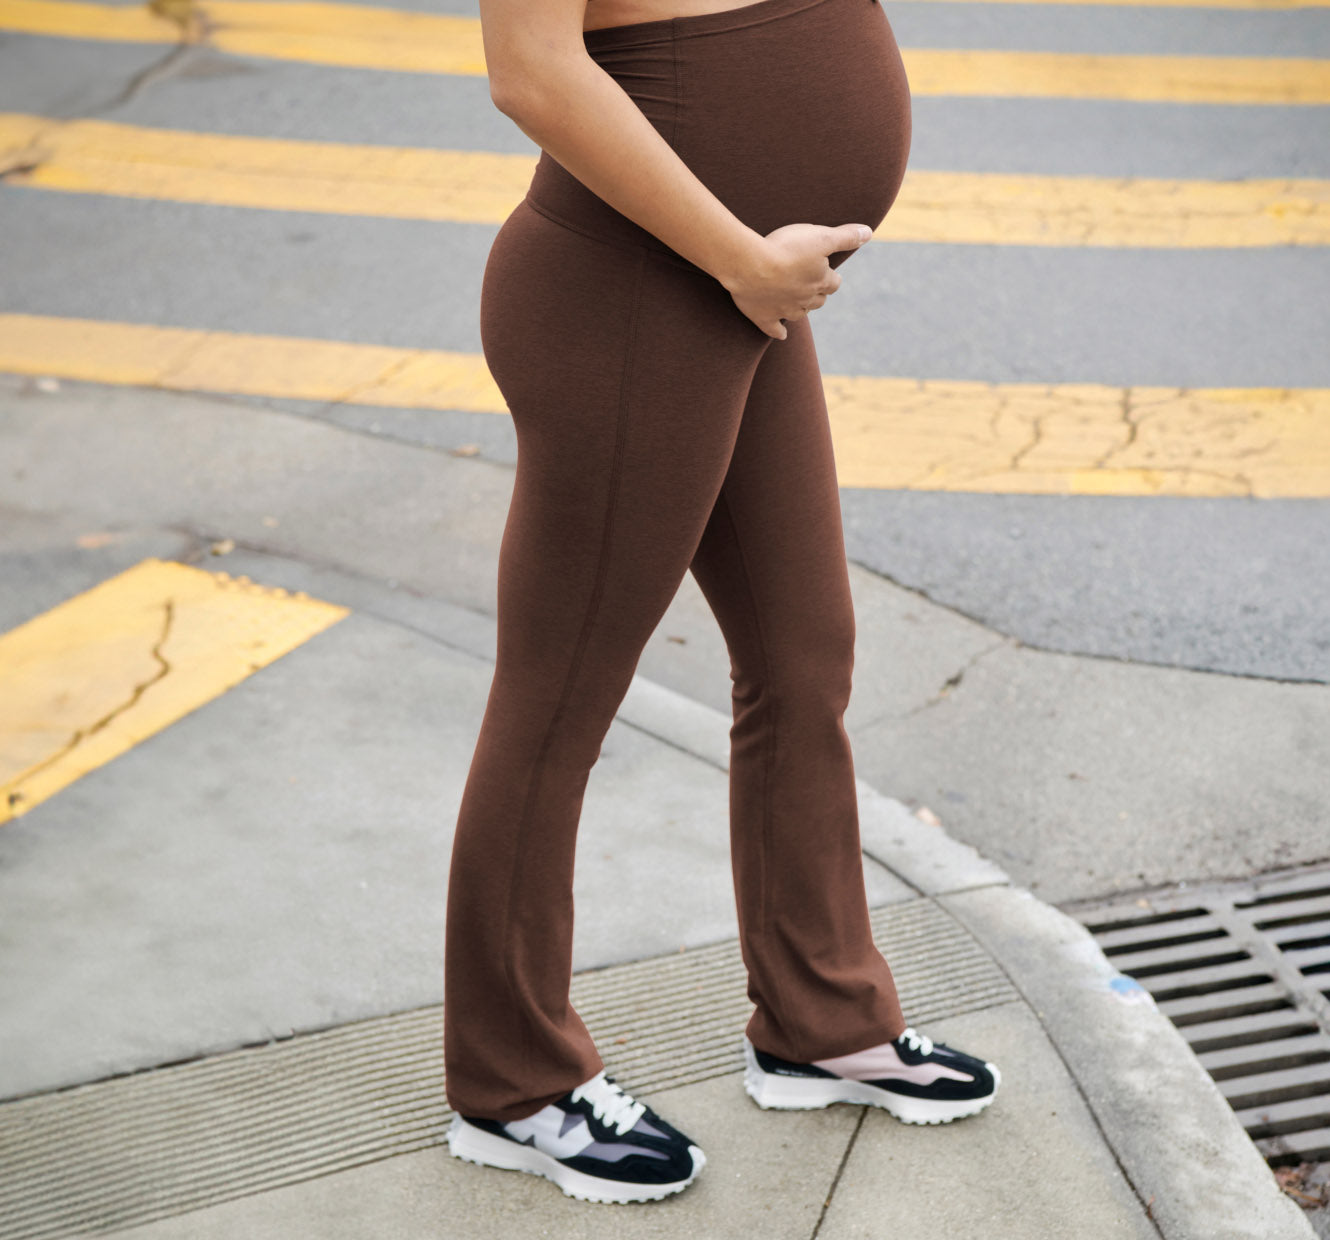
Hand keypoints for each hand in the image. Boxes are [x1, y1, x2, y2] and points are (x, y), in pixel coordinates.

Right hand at [719, 222, 872, 340]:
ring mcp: (785, 311)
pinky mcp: (764, 317)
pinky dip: (778, 331)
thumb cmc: (786, 247)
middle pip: (818, 300)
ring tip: (795, 300)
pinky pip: (774, 330)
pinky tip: (782, 333)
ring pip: (799, 314)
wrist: (750, 265)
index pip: (834, 283)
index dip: (830, 276)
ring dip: (800, 308)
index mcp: (820, 281)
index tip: (825, 270)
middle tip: (809, 283)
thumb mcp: (820, 236)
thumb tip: (868, 233)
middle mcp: (806, 299)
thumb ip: (845, 237)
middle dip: (817, 293)